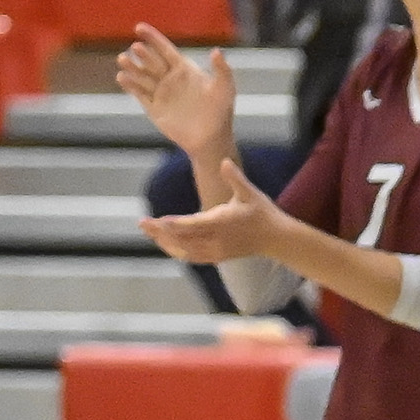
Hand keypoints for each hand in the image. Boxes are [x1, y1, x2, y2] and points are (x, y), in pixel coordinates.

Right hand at [114, 25, 237, 156]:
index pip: (165, 49)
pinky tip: (122, 77)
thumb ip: (222, 70)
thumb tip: (217, 50)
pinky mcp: (153, 107)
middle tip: (137, 47)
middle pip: (152, 61)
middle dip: (144, 53)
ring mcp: (160, 92)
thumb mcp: (225, 89)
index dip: (153, 38)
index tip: (139, 27)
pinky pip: (139, 93)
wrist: (211, 139)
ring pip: (142, 75)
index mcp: (184, 70)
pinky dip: (130, 85)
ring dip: (132, 67)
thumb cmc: (221, 112)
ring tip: (123, 59)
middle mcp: (169, 78)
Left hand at [140, 160, 295, 266]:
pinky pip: (192, 257)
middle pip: (181, 239)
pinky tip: (166, 244)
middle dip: (159, 232)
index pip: (189, 225)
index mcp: (221, 222)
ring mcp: (217, 251)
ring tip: (149, 232)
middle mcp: (216, 239)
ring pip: (184, 250)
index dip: (168, 224)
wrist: (277, 239)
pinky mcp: (218, 257)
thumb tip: (224, 161)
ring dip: (165, 242)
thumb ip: (235, 178)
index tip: (152, 219)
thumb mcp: (250, 192)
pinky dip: (177, 251)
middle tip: (142, 223)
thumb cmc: (263, 213)